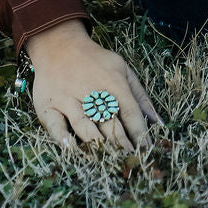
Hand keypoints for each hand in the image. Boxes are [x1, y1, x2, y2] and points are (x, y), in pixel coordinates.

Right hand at [24, 19, 161, 151]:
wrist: (59, 45)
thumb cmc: (96, 62)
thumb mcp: (123, 70)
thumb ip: (140, 96)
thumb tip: (158, 122)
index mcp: (112, 82)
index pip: (130, 111)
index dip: (140, 132)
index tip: (147, 150)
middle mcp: (90, 91)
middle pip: (109, 122)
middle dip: (121, 144)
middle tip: (130, 161)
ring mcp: (68, 98)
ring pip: (84, 125)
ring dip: (97, 144)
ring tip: (108, 161)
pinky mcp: (49, 105)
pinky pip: (55, 124)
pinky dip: (62, 137)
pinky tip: (72, 149)